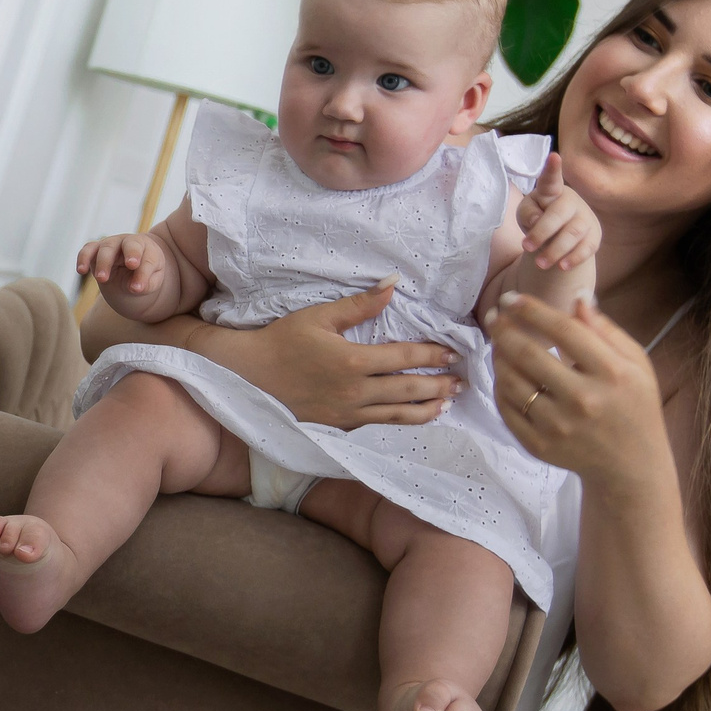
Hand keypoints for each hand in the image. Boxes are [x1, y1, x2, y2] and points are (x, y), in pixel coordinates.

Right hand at [75, 232, 170, 314]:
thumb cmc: (146, 275)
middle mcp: (130, 242)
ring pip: (106, 247)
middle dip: (130, 256)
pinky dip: (83, 258)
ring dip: (103, 262)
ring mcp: (112, 244)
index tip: (137, 289)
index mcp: (148, 248)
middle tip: (129, 268)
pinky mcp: (96, 250)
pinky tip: (81, 270)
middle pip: (129, 245)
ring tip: (101, 279)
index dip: (143, 273)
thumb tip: (134, 288)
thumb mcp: (152, 282)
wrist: (133, 270)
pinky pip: (88, 249)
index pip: (147, 258)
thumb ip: (147, 284)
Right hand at [186, 280, 459, 427]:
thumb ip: (360, 305)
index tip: (453, 353)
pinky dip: (400, 422)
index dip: (433, 354)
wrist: (248, 375)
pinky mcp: (337, 426)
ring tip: (446, 405)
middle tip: (462, 383)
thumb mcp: (319, 316)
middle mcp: (355, 391)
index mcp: (353, 361)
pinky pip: (377, 425)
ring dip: (426, 410)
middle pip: (408, 390)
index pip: (405, 357)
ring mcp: (347, 413)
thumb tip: (394, 284)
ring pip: (397, 415)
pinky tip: (412, 419)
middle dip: (439, 385)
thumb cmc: (282, 340)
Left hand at [489, 292, 668, 482]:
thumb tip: (578, 296)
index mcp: (611, 373)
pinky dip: (500, 386)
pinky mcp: (539, 445)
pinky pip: (506, 408)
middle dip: (504, 328)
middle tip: (494, 315)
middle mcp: (583, 399)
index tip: (511, 297)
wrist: (632, 466)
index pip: (563, 331)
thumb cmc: (634, 405)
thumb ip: (605, 330)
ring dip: (498, 356)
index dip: (532, 309)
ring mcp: (558, 426)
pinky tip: (504, 372)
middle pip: (529, 354)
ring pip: (511, 381)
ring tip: (499, 342)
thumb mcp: (636, 363)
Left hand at [517, 154, 600, 270]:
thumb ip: (528, 213)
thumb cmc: (539, 217)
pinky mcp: (594, 236)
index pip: (551, 180)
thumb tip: (537, 222)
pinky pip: (588, 247)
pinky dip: (574, 258)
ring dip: (555, 250)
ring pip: (574, 233)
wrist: (558, 235)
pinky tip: (562, 267)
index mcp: (552, 191)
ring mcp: (585, 218)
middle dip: (542, 232)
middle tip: (526, 246)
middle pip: (559, 215)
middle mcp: (571, 201)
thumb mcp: (526, 213)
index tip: (554, 156)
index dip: (552, 169)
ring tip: (539, 264)